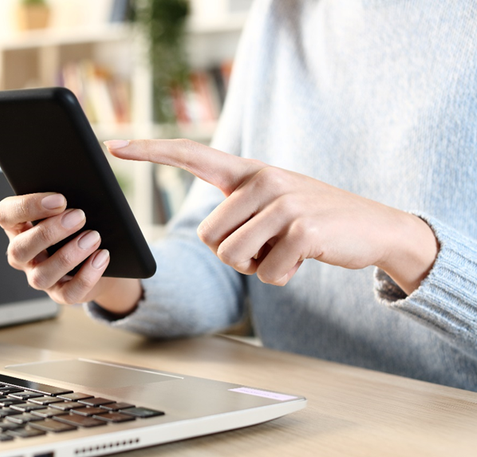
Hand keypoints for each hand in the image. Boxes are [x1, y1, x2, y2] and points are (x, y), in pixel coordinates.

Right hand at [0, 193, 141, 311]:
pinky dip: (87, 276)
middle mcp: (22, 255)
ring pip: (42, 275)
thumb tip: (81, 188)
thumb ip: (66, 198)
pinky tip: (101, 257)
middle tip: (80, 216)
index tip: (59, 199)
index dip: (28, 206)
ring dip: (69, 255)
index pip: (6, 214)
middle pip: (21, 248)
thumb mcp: (69, 207)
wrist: (100, 255)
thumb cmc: (79, 224)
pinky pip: (69, 292)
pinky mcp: (60, 294)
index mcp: (18, 227)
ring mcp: (39, 277)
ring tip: (93, 237)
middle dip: (50, 232)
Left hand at [105, 139, 437, 293]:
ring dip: (257, 266)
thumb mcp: (272, 204)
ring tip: (286, 248)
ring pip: (231, 257)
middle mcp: (261, 180)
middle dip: (234, 254)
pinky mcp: (302, 229)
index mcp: (248, 172)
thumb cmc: (311, 221)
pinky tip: (304, 258)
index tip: (114, 146)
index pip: (191, 155)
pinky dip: (282, 277)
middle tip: (269, 245)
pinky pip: (267, 274)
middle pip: (209, 237)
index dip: (151, 152)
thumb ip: (238, 210)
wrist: (374, 227)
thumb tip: (211, 239)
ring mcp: (283, 202)